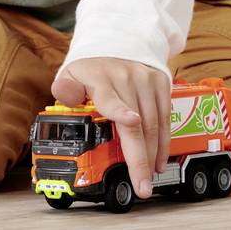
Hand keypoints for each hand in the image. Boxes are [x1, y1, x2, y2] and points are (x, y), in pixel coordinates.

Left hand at [52, 57, 169, 199]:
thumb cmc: (93, 70)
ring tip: (147, 178)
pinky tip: (159, 160)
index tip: (131, 122)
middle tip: (141, 185)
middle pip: (137, 123)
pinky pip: (165, 118)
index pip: (111, 98)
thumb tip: (65, 95)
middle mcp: (126, 78)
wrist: (118, 44)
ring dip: (153, 155)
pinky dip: (164, 142)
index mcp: (101, 78)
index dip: (121, 111)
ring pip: (153, 124)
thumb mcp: (71, 74)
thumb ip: (65, 88)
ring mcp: (146, 80)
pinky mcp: (161, 83)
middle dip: (140, 158)